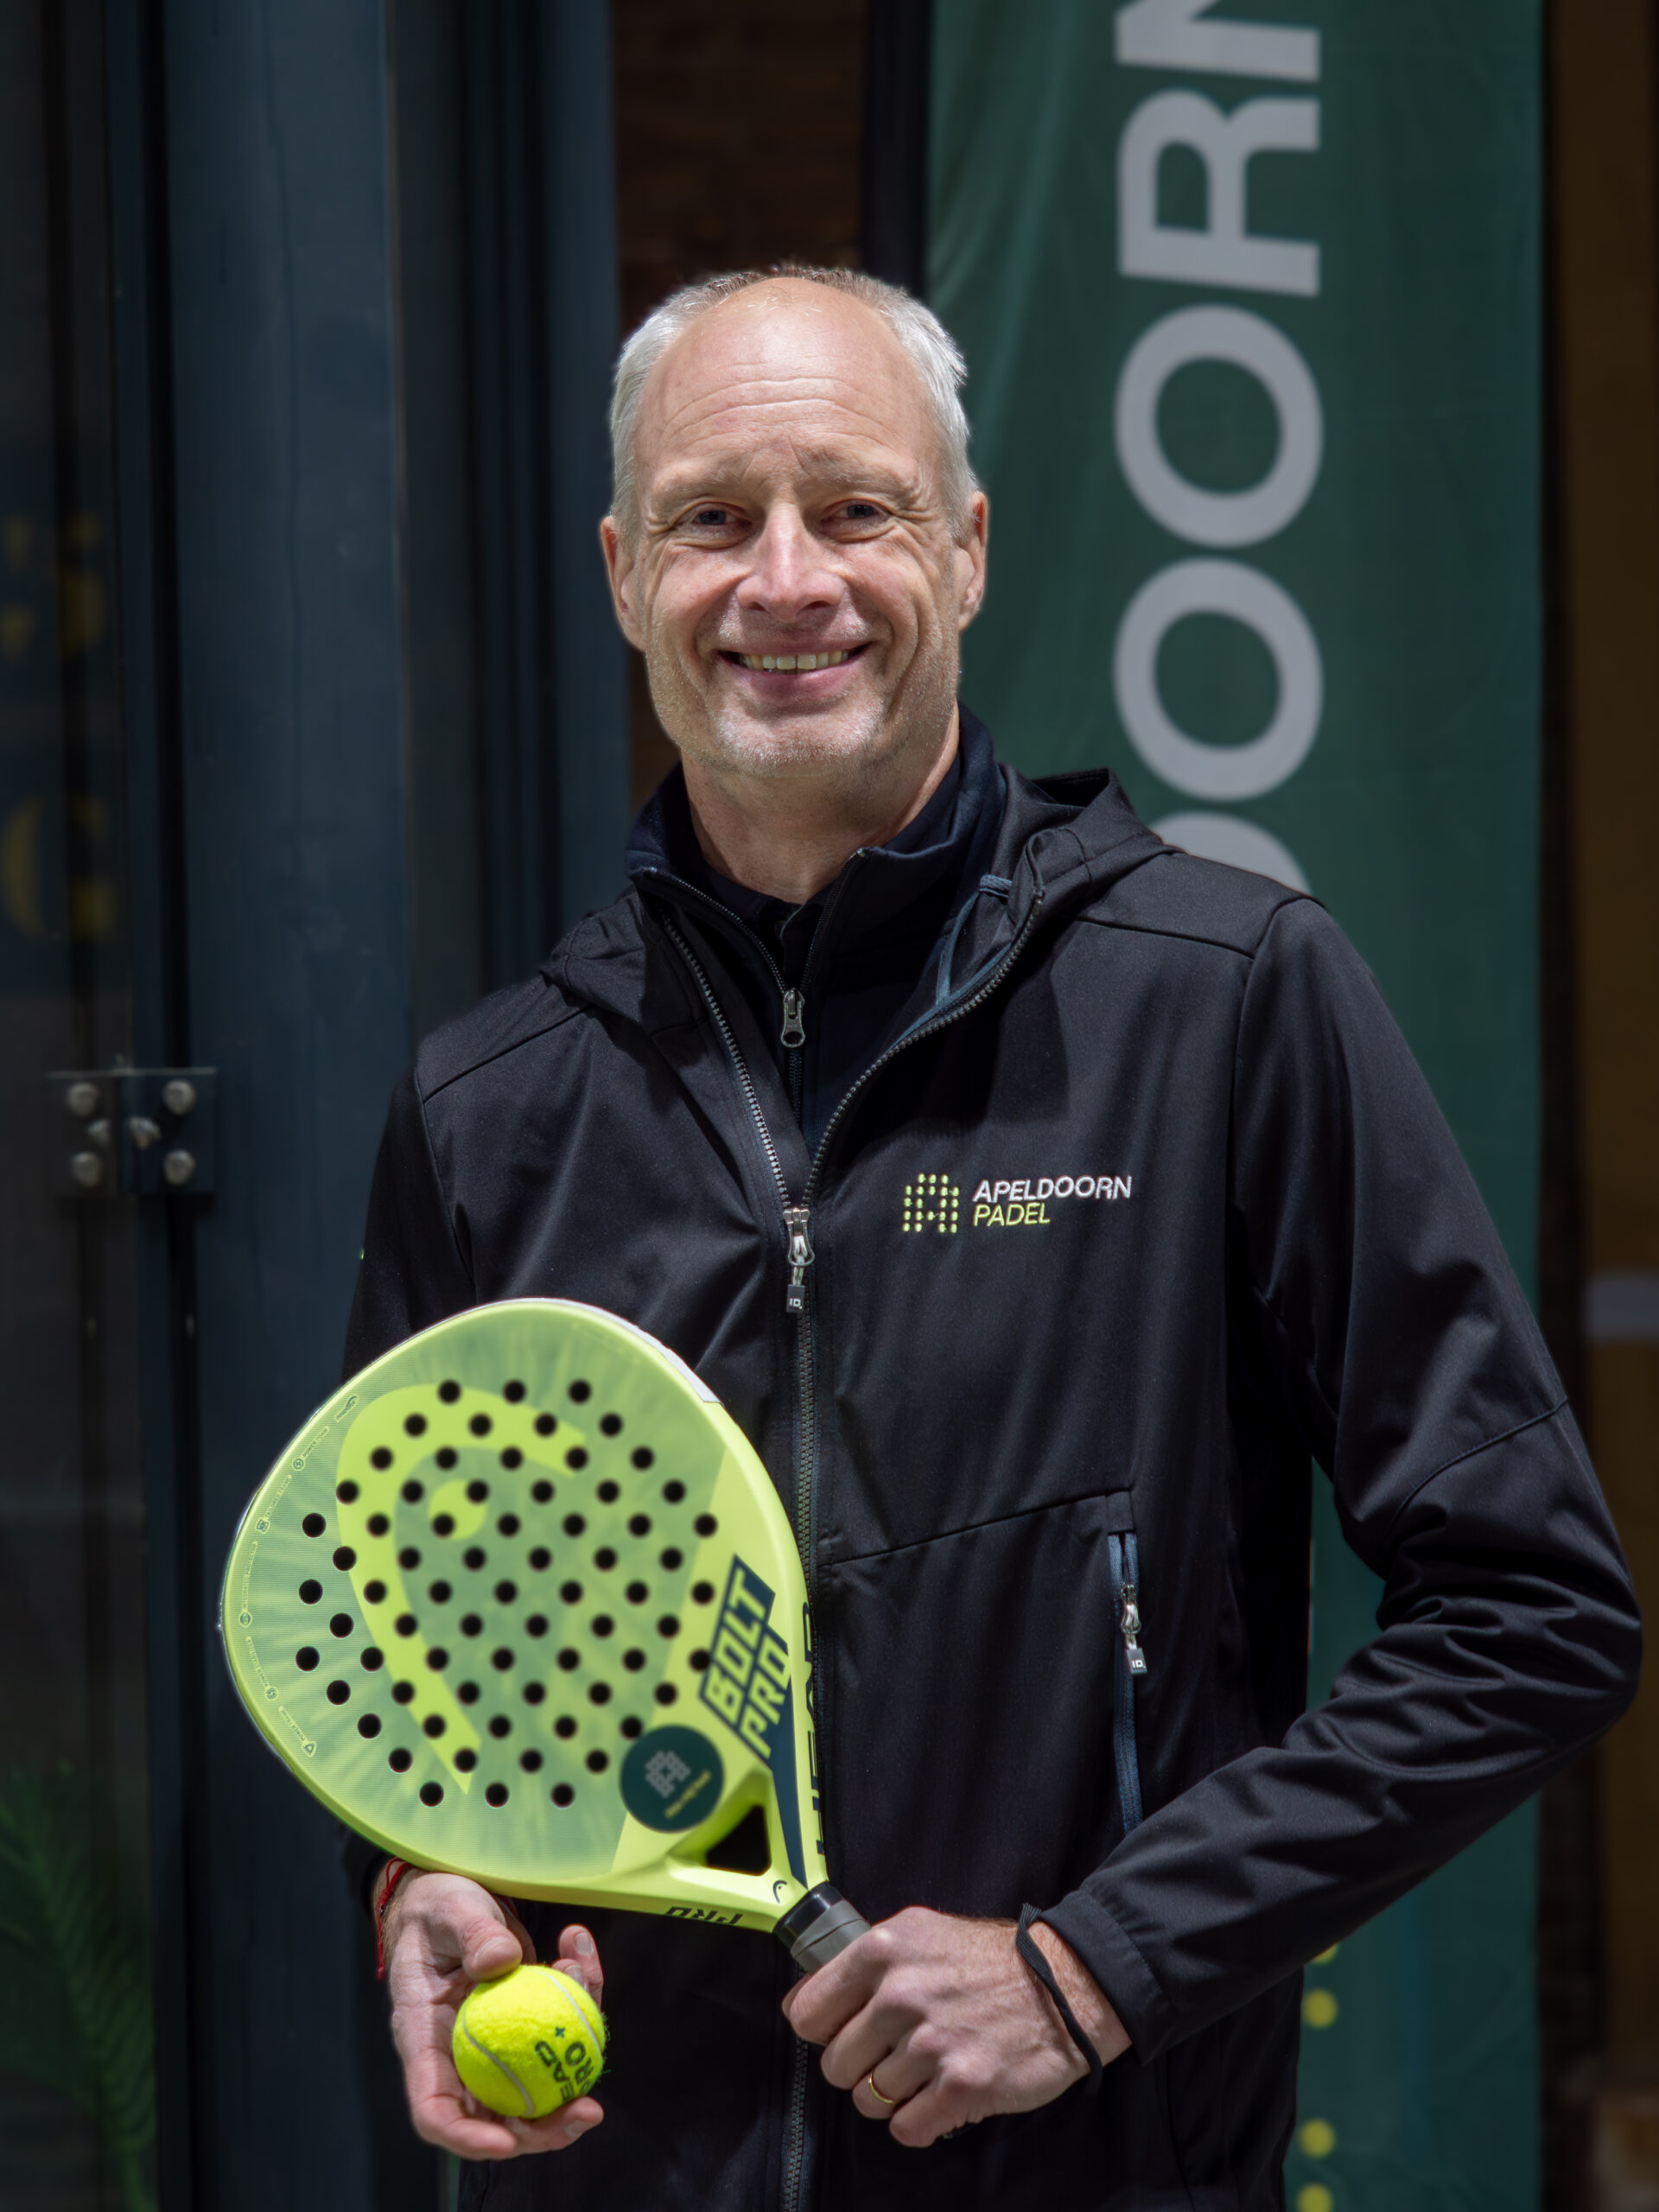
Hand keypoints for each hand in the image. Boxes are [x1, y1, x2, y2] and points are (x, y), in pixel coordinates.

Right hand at [381, 1868, 604, 2159]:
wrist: (450, 1890)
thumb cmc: (436, 1906)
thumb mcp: (448, 1910)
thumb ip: (471, 1933)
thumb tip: (502, 1961)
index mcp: (424, 2039)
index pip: (435, 2109)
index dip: (468, 2137)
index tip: (507, 2141)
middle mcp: (459, 2052)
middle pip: (496, 2113)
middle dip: (544, 2125)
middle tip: (588, 2110)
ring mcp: (495, 2040)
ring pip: (539, 2078)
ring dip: (576, 2054)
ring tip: (589, 1980)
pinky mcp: (525, 2019)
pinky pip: (559, 2026)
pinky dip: (579, 1994)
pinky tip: (578, 1946)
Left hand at [781, 1907, 1128, 2147]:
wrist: (1065, 1986)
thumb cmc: (986, 1960)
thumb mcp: (918, 1933)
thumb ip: (863, 1965)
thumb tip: (800, 2004)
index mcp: (882, 1951)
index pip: (806, 2013)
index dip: (824, 2030)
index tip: (848, 2031)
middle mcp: (899, 1994)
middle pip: (834, 2065)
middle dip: (860, 2067)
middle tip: (896, 2054)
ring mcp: (930, 2043)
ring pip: (867, 2101)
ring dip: (892, 2095)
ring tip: (925, 2072)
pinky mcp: (961, 2087)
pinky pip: (905, 2129)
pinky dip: (919, 2122)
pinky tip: (940, 2097)